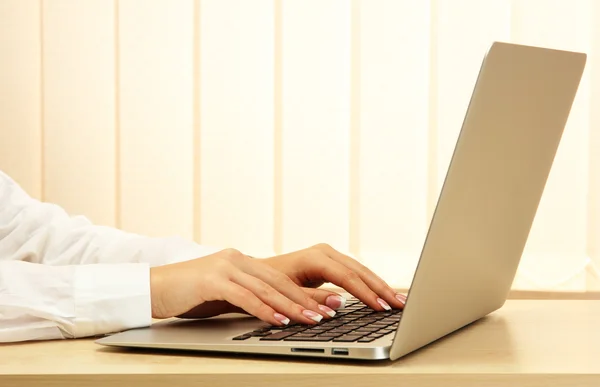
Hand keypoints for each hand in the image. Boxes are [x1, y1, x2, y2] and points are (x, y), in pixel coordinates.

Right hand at [149, 248, 337, 325]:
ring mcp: (225, 267)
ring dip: (292, 306)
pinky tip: (279, 321)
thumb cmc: (188, 293)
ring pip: (266, 289)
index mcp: (242, 261)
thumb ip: (246, 294)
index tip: (326, 305)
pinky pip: (245, 297)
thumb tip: (274, 309)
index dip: (304, 292)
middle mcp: (237, 259)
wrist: (152, 287)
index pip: (280, 278)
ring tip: (312, 319)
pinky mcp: (212, 280)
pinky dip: (264, 310)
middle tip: (329, 313)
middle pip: (279, 282)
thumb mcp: (223, 291)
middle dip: (306, 300)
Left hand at [263, 243, 405, 311]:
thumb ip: (312, 299)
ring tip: (400, 301)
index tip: (380, 307)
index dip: (365, 293)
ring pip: (361, 270)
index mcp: (314, 258)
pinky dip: (371, 284)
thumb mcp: (287, 294)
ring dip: (380, 286)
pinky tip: (384, 294)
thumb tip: (341, 302)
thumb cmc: (269, 285)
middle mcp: (324, 252)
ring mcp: (329, 256)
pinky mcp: (332, 263)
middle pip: (359, 270)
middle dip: (380, 288)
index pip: (346, 276)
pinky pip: (356, 273)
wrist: (258, 274)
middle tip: (400, 305)